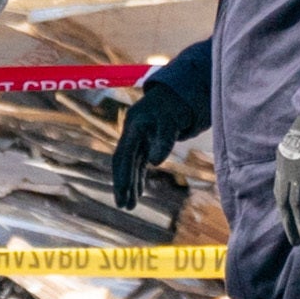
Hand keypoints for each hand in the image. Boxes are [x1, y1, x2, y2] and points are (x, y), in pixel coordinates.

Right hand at [112, 81, 207, 213]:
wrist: (178, 93)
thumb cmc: (174, 106)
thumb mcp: (171, 121)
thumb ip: (164, 141)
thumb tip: (154, 163)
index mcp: (134, 127)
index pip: (123, 155)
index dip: (122, 175)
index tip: (122, 192)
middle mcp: (132, 133)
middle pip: (122, 162)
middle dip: (122, 184)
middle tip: (124, 205)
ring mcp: (137, 138)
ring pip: (130, 164)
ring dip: (130, 184)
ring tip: (130, 205)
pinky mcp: (145, 142)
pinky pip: (138, 162)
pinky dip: (138, 176)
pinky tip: (139, 191)